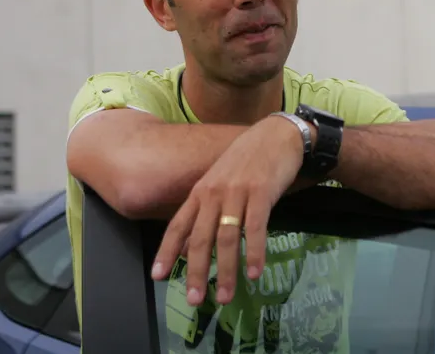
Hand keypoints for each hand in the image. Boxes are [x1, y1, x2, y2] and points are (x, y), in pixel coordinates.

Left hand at [150, 115, 304, 306]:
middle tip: (194, 299)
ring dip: (225, 270)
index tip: (158, 276)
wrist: (277, 135)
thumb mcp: (220, 181)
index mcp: (201, 191)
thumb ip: (204, 212)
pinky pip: (256, 228)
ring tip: (224, 296)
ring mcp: (237, 192)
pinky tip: (255, 273)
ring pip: (227, 238)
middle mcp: (214, 193)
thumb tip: (186, 246)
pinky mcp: (262, 193)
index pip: (178, 225)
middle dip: (195, 271)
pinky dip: (254, 253)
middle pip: (200, 237)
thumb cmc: (248, 159)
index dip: (167, 252)